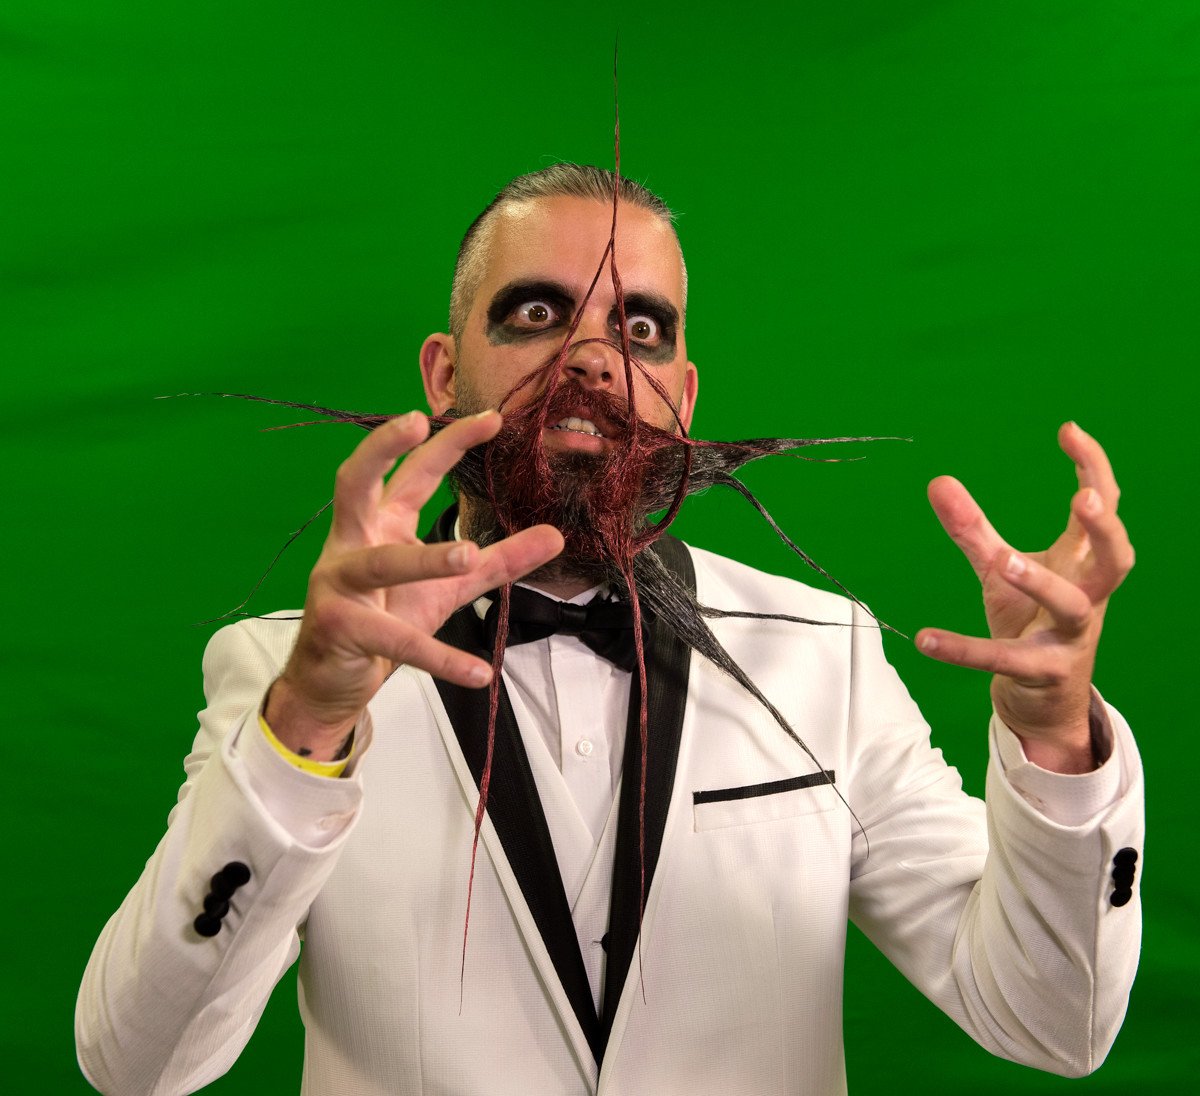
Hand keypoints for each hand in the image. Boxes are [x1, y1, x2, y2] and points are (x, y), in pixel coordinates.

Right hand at [266, 410, 563, 757]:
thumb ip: (498, 560)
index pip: (414, 472)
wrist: (333, 682)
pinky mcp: (341, 628)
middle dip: (381, 448)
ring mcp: (340, 584)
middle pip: (357, 483)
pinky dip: (440, 658)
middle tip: (416, 421)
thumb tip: (556, 535)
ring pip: (383, 563)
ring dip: (425, 558)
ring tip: (468, 554)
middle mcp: (353, 543)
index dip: (448, 442)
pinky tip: (479, 671)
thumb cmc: (385, 619)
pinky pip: (396, 641)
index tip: (491, 418)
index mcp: (379, 524)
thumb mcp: (450, 586)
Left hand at [915, 422, 1133, 772]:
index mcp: (1082, 565)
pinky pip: (1004, 660)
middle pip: (1117, 559)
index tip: (1069, 430)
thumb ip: (973, 529)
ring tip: (1003, 560)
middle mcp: (1087, 597)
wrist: (1041, 700)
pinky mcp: (1042, 672)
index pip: (1103, 509)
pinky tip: (925, 639)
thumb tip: (938, 480)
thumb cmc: (1031, 622)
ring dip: (1041, 582)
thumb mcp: (1001, 569)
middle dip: (1105, 528)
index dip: (1093, 469)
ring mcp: (1070, 637)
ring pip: (1072, 607)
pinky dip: (964, 650)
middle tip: (1084, 498)